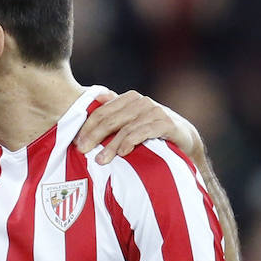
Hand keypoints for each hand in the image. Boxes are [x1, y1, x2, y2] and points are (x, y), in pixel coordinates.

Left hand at [75, 90, 200, 164]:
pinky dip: (131, 141)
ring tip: (101, 160)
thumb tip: (95, 102)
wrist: (185, 139)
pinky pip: (144, 132)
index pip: (102, 111)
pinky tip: (123, 153)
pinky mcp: (166, 124)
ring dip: (111, 145)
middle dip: (94, 135)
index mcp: (129, 99)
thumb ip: (114, 113)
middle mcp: (142, 102)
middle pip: (111, 119)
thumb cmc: (153, 131)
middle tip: (82, 150)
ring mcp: (155, 111)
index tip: (76, 142)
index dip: (87, 126)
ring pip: (126, 128)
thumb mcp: (132, 121)